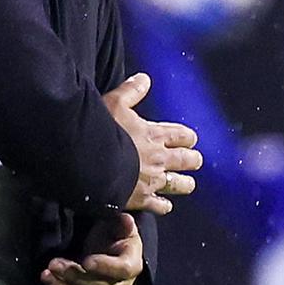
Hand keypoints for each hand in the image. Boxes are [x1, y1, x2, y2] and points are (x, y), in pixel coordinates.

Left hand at [36, 213, 143, 284]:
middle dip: (74, 277)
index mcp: (131, 266)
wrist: (105, 252)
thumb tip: (125, 219)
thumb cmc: (111, 235)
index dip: (105, 267)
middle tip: (53, 264)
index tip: (86, 261)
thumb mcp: (117, 224)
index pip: (122, 270)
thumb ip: (122, 223)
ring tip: (45, 276)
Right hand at [105, 72, 200, 214]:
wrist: (90, 163)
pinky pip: (160, 206)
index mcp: (155, 134)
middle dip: (192, 160)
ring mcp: (152, 181)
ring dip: (184, 183)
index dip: (188, 138)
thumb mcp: (114, 103)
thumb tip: (144, 78)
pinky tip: (164, 204)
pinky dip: (164, 205)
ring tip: (186, 183)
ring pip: (180, 185)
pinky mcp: (141, 199)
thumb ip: (131, 91)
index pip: (183, 136)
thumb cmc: (101, 130)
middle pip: (188, 161)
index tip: (188, 139)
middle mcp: (159, 158)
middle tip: (193, 160)